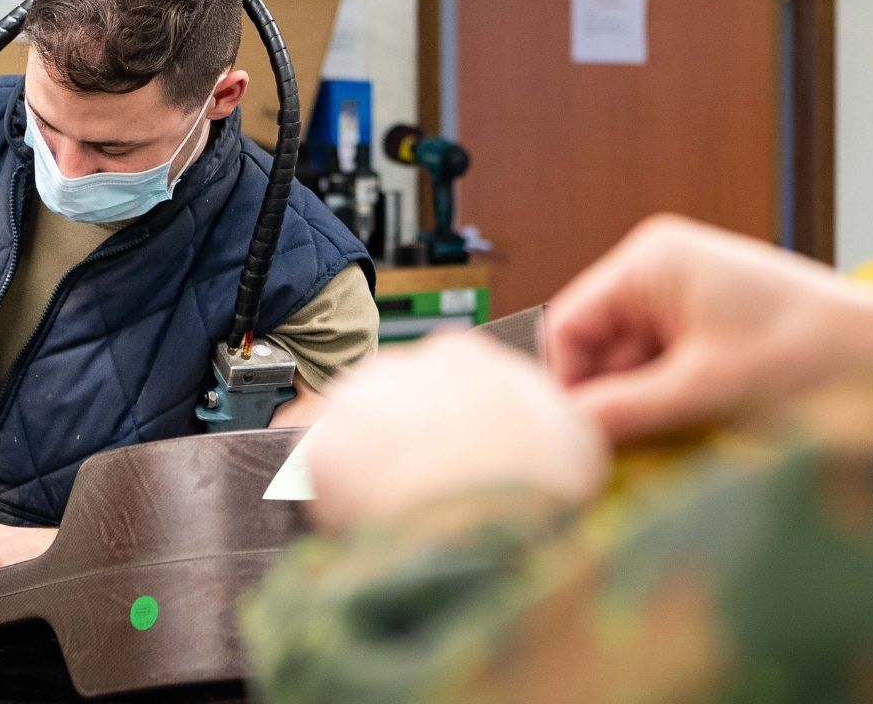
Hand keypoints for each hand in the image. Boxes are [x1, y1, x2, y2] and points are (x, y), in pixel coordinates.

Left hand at [308, 334, 609, 533]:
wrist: (488, 519)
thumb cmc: (539, 485)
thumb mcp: (575, 438)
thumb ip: (548, 421)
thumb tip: (546, 436)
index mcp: (466, 354)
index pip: (440, 380)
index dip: (443, 425)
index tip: (449, 458)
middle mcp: (405, 362)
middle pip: (389, 402)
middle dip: (396, 442)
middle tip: (413, 491)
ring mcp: (356, 397)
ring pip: (343, 426)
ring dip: (355, 461)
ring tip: (376, 508)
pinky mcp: (317, 440)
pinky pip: (297, 458)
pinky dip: (310, 479)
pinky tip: (331, 507)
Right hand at [549, 215, 872, 441]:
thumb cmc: (810, 356)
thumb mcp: (704, 391)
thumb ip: (623, 413)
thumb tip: (563, 439)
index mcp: (651, 258)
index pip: (570, 326)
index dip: (571, 387)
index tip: (585, 443)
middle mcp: (663, 263)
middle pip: (599, 345)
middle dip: (613, 399)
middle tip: (630, 453)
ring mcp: (691, 289)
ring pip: (633, 361)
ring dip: (646, 404)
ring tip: (678, 436)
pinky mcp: (716, 318)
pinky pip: (667, 363)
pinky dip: (673, 399)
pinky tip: (699, 424)